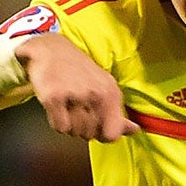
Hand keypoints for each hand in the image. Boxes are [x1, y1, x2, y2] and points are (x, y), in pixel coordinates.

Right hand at [21, 34, 142, 143]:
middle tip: (75, 107)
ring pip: (74, 132)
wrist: (51, 50)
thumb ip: (118, 114)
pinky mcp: (55, 97)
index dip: (101, 134)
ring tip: (66, 104)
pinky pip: (60, 127)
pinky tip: (57, 105)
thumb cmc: (77, 71)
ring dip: (68, 124)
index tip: (94, 124)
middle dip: (81, 127)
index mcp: (111, 92)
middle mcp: (96, 93)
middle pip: (90, 135)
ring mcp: (75, 95)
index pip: (112, 134)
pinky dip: (55, 121)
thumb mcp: (103, 88)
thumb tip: (134, 131)